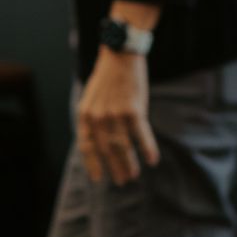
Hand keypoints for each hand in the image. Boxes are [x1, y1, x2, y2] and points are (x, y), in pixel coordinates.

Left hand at [76, 47, 159, 186]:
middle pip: (106, 150)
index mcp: (84, 115)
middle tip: (122, 181)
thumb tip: (96, 142)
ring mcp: (115, 114)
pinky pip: (141, 135)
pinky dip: (147, 149)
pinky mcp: (133, 110)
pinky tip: (152, 160)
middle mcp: (97, 117)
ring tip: (133, 175)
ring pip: (122, 146)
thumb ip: (92, 119)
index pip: (86, 146)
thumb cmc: (107, 78)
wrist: (120, 55)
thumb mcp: (90, 99)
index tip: (99, 178)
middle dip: (114, 168)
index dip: (93, 164)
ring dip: (129, 163)